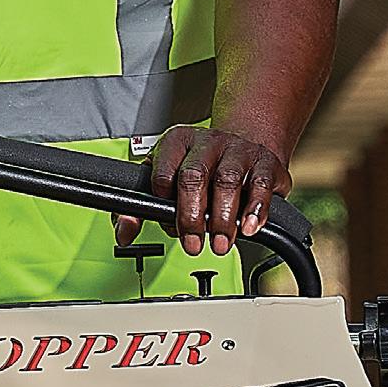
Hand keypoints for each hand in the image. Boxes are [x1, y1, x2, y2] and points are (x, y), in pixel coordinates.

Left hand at [114, 123, 291, 257]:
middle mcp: (207, 142)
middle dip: (191, 216)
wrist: (243, 145)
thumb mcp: (162, 180)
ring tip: (220, 244)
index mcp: (176, 142)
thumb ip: (136, 208)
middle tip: (193, 244)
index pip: (164, 174)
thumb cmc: (197, 169)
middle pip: (194, 176)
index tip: (169, 227)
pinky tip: (247, 227)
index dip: (165, 204)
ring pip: (227, 181)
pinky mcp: (264, 162)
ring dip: (222, 219)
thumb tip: (123, 234)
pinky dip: (254, 209)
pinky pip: (260, 185)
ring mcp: (237, 149)